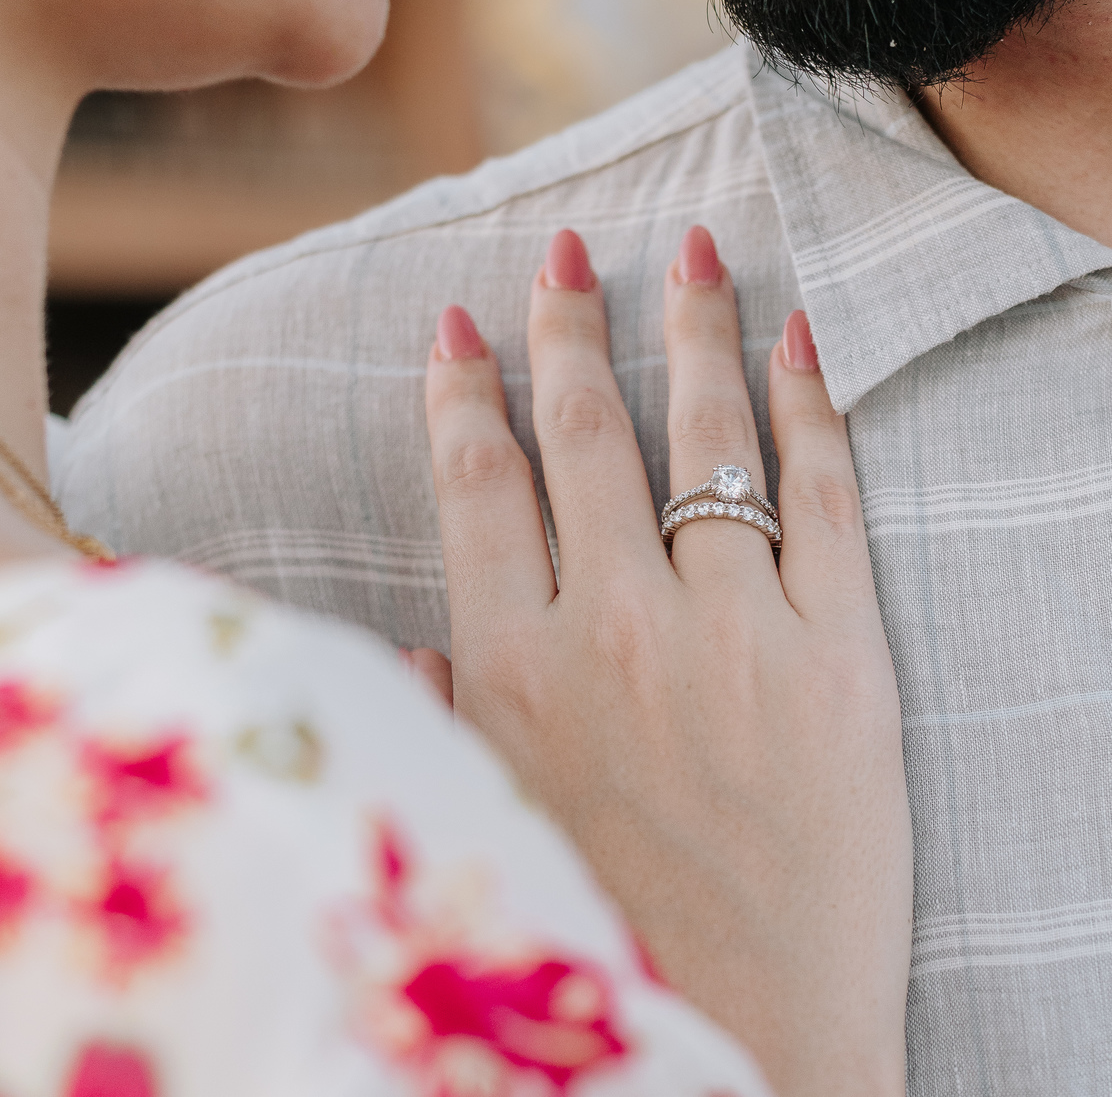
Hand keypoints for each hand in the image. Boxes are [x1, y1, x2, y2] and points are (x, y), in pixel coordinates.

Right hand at [424, 226, 911, 1096]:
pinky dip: (810, 408)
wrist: (751, 1050)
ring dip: (690, 328)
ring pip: (703, 438)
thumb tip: (422, 645)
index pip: (476, 483)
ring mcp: (736, 633)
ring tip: (691, 246)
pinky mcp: (841, 659)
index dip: (463, 390)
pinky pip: (827, 499)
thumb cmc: (602, 944)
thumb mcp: (477, 831)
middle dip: (566, 326)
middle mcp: (616, 629)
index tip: (457, 321)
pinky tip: (799, 337)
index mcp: (512, 669)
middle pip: (583, 435)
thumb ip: (441, 720)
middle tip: (564, 249)